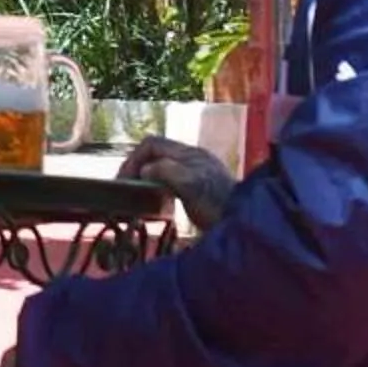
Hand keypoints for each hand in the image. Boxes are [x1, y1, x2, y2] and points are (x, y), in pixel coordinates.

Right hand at [117, 134, 235, 229]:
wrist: (243, 222)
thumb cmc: (217, 204)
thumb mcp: (191, 185)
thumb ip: (167, 171)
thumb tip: (144, 170)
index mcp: (189, 154)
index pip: (151, 144)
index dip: (133, 159)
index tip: (124, 180)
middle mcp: (191, 159)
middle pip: (155, 153)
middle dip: (137, 167)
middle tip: (125, 188)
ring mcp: (195, 172)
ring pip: (161, 166)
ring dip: (145, 178)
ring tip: (136, 196)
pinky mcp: (198, 188)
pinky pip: (169, 179)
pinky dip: (156, 187)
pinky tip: (156, 202)